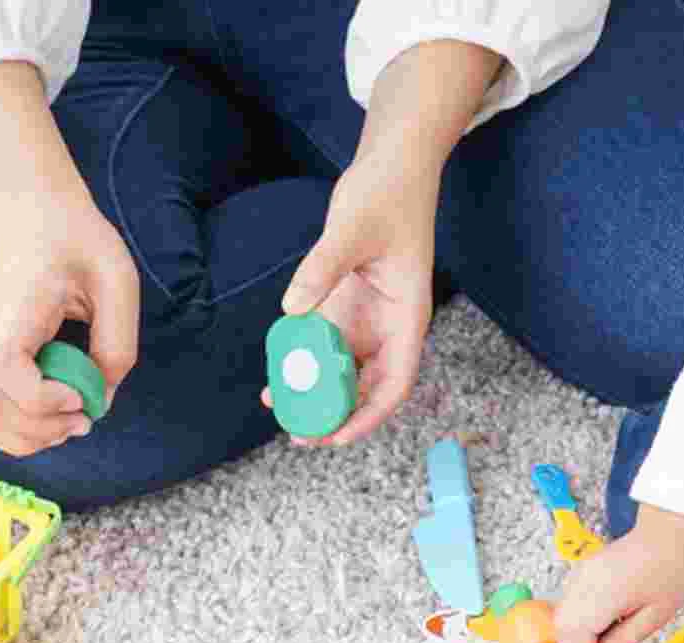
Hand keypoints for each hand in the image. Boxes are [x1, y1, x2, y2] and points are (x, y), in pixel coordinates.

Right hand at [0, 197, 139, 457]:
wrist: (34, 218)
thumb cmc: (78, 244)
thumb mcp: (117, 281)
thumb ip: (117, 343)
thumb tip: (100, 400)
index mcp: (15, 308)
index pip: (4, 369)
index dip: (43, 399)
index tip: (80, 395)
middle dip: (39, 429)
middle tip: (81, 418)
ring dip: (24, 437)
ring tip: (63, 422)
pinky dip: (12, 431)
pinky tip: (46, 419)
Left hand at [266, 155, 437, 446]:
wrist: (391, 165)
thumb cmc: (386, 192)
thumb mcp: (353, 227)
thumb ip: (322, 268)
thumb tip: (292, 309)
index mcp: (407, 317)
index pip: (396, 382)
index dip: (369, 415)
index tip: (338, 436)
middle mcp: (390, 326)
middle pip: (368, 388)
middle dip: (337, 416)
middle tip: (300, 434)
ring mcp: (368, 318)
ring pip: (344, 372)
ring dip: (316, 394)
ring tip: (280, 408)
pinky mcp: (347, 306)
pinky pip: (324, 345)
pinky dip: (304, 363)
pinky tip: (276, 373)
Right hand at [554, 506, 683, 642]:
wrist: (671, 533)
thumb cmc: (672, 570)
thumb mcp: (654, 617)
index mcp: (603, 595)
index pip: (575, 638)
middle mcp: (583, 583)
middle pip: (562, 628)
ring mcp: (579, 574)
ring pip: (561, 617)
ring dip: (578, 634)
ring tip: (609, 635)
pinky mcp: (581, 571)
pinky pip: (569, 603)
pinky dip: (580, 618)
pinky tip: (605, 618)